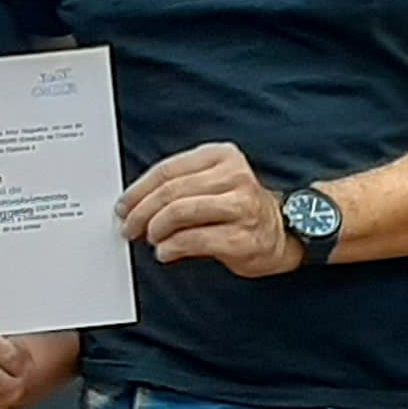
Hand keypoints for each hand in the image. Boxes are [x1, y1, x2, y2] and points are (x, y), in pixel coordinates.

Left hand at [118, 143, 296, 276]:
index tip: (124, 206)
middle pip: (171, 191)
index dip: (139, 190)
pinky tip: (165, 252)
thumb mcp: (214, 183)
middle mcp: (234, 176)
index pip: (168, 170)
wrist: (283, 232)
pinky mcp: (242, 237)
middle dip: (142, 212)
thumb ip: (179, 186)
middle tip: (129, 227)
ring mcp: (241, 206)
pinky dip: (171, 248)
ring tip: (150, 238)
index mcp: (222, 156)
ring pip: (180, 212)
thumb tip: (135, 205)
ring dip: (156, 229)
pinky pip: (193, 240)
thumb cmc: (240, 209)